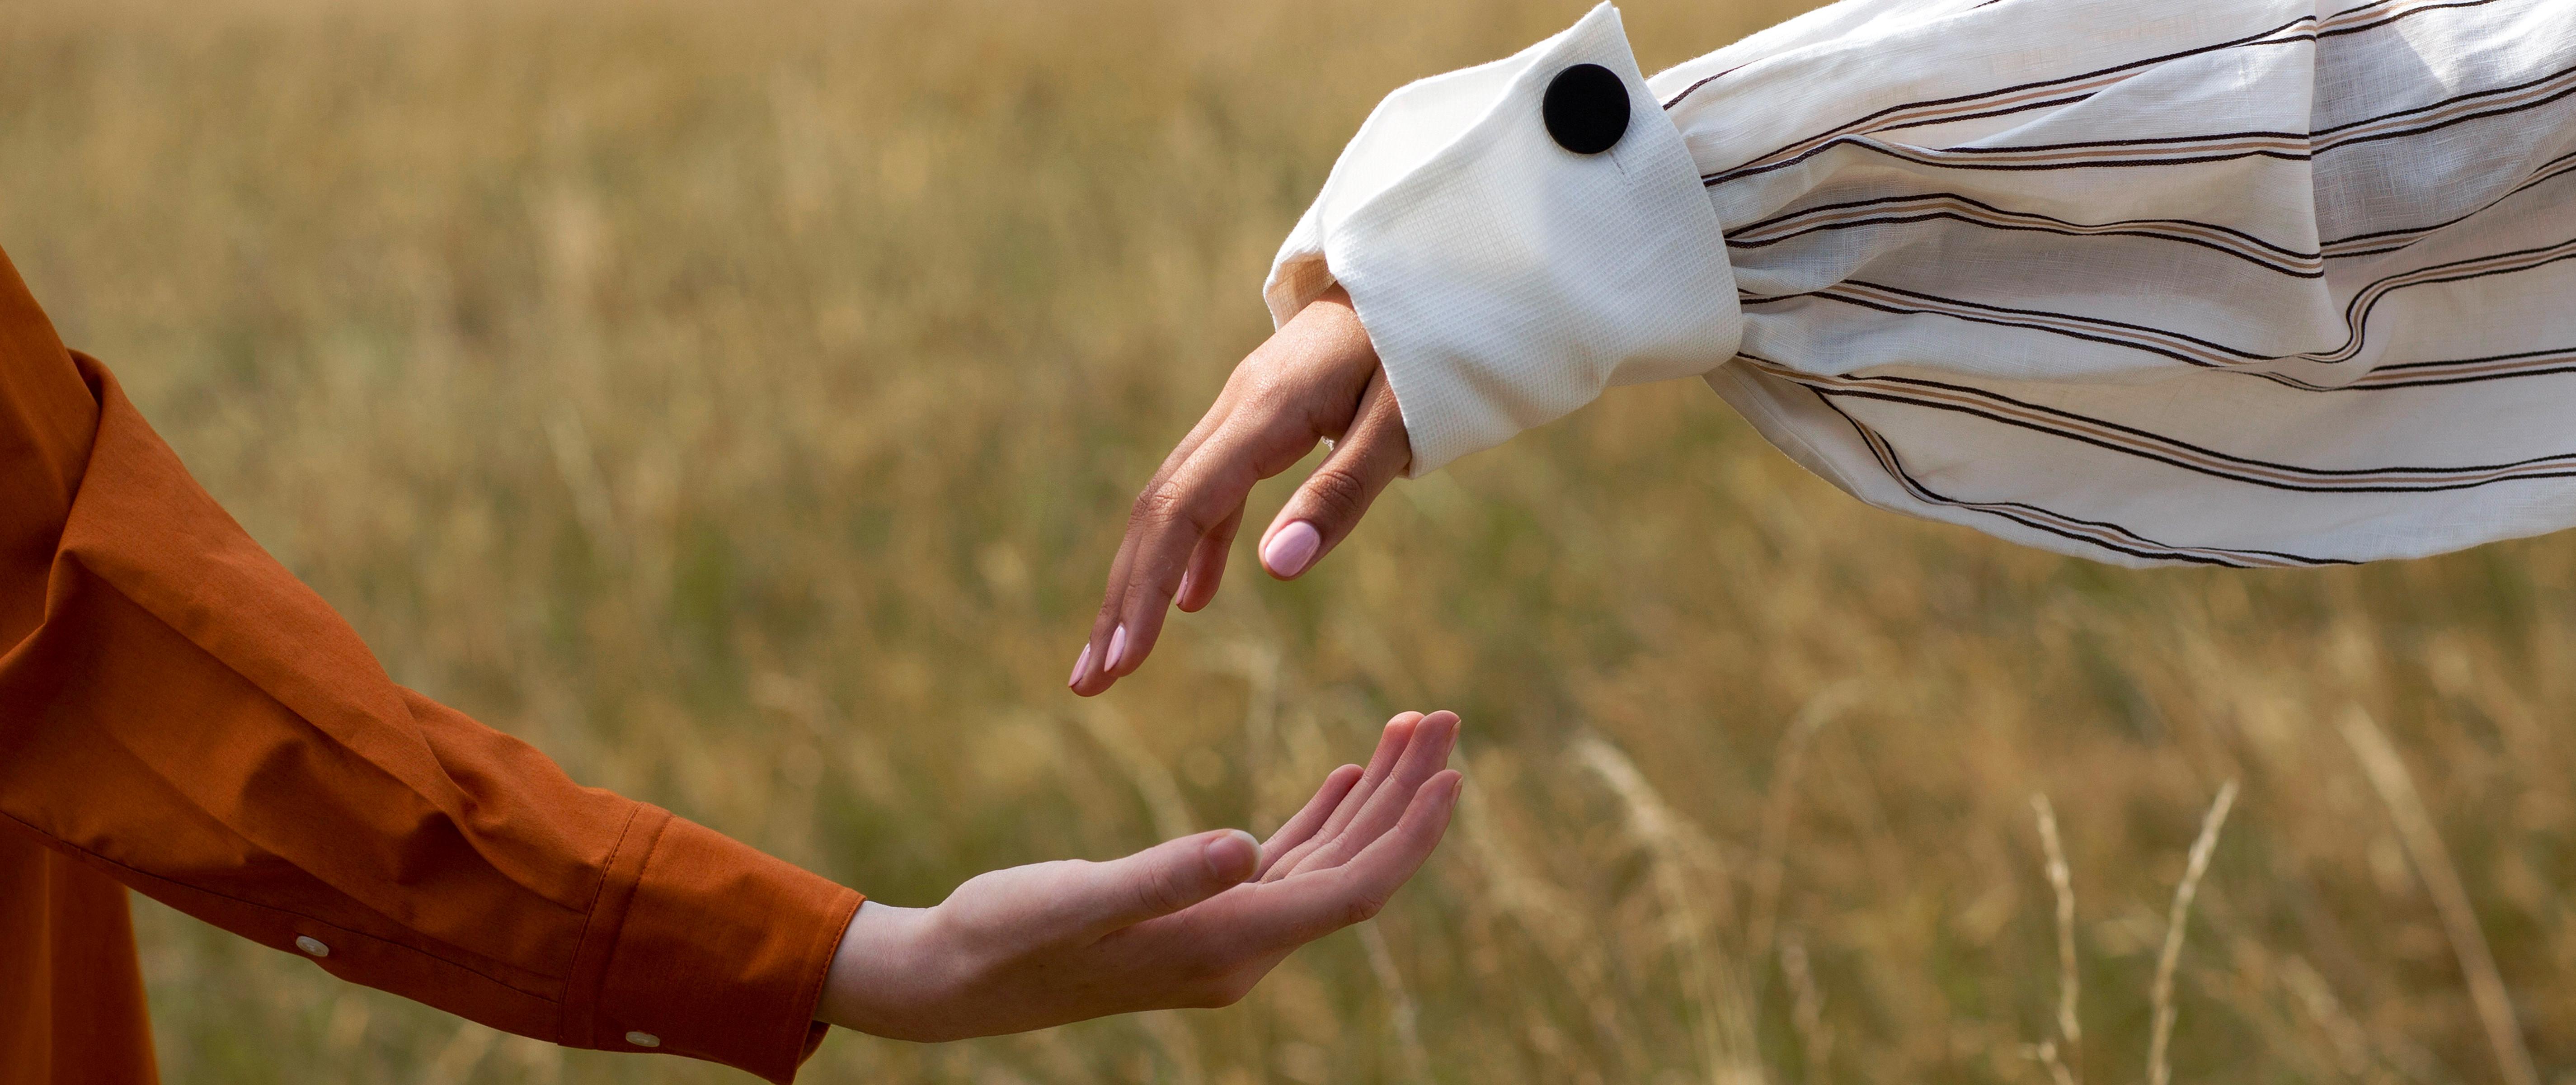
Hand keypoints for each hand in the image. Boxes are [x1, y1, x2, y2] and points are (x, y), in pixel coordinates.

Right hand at [815, 711, 1461, 1040]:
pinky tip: (1345, 780)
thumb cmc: (1005, 935)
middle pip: (1352, 869)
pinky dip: (1321, 818)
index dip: (1407, 836)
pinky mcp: (1201, 914)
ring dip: (1372, 798)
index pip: (1349, 891)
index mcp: (1224, 943)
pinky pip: (1286, 868)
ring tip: (1414, 729)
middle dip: (1406, 796)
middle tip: (1447, 717)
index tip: (1454, 774)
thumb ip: (1163, 876)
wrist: (954, 978)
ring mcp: (1224, 935)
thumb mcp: (1076, 899)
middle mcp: (1240, 948)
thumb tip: (1245, 847)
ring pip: (1325, 862)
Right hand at [1068, 286, 1404, 695]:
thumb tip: (1279, 570)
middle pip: (1155, 512)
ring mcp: (1239, 415)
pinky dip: (1193, 550)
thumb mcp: (1398, 425)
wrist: (1418, 275)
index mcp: (1262, 413)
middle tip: (1090, 682)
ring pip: (1170, 504)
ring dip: (1141, 581)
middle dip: (1120, 600)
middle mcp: (1234, 412)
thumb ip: (1340, 494)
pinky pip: (1208, 494)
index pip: (1183, 509)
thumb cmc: (1419, 349)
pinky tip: (1190, 603)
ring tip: (1117, 658)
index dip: (1146, 587)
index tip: (1125, 660)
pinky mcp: (1256, 422)